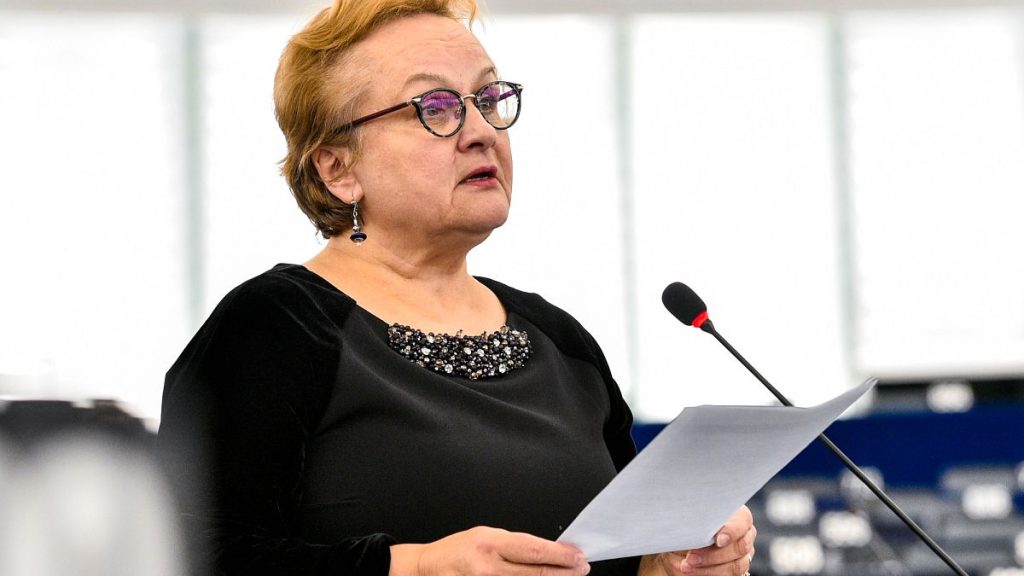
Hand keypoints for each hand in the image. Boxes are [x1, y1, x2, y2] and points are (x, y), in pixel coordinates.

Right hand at [390, 526, 590, 575]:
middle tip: (581, 569)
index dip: (559, 555)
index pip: (533, 551)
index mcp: (490, 543)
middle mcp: (488, 567)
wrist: (426, 569)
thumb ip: (514, 545)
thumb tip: (546, 552)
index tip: (578, 557)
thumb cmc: (457, 551)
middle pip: (534, 573)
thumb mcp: (485, 535)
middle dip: (563, 572)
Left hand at [646, 506, 756, 575]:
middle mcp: (744, 535)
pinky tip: (692, 572)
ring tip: (686, 566)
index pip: (743, 521)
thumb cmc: (685, 528)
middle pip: (740, 547)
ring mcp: (742, 556)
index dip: (732, 531)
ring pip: (735, 566)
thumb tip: (696, 529)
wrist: (678, 548)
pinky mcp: (735, 571)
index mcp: (736, 515)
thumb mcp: (686, 522)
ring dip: (709, 568)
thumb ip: (696, 523)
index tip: (718, 540)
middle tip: (691, 557)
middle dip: (713, 554)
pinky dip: (709, 575)